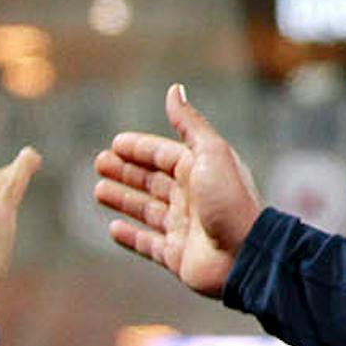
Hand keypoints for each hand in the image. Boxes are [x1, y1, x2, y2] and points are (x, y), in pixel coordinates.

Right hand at [94, 84, 261, 298]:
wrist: (246, 254)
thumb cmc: (230, 200)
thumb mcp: (211, 154)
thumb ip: (189, 124)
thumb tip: (174, 89)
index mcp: (200, 171)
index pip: (164, 155)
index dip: (139, 148)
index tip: (114, 143)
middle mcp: (192, 198)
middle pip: (153, 180)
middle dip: (126, 171)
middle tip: (98, 163)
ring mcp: (184, 228)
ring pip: (147, 210)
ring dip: (124, 199)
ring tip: (99, 190)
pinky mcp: (178, 256)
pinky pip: (148, 244)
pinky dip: (130, 237)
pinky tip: (113, 228)